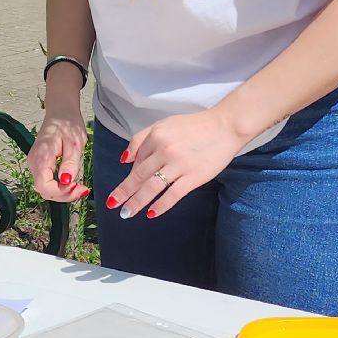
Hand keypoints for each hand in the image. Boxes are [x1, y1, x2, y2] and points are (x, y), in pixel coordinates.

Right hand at [25, 97, 90, 202]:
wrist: (61, 111)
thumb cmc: (67, 123)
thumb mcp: (74, 144)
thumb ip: (69, 164)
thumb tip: (66, 181)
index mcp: (40, 157)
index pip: (44, 186)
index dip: (60, 192)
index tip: (76, 186)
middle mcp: (34, 162)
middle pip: (45, 190)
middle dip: (64, 195)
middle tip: (82, 190)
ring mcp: (36, 164)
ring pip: (46, 188)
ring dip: (63, 192)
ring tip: (80, 187)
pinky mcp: (40, 165)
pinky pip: (48, 182)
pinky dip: (60, 187)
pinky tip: (72, 183)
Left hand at [107, 108, 243, 218]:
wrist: (224, 127)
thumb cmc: (194, 126)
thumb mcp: (164, 124)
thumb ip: (142, 139)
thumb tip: (124, 159)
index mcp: (156, 136)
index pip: (137, 160)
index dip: (129, 176)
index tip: (121, 190)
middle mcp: (165, 150)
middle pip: (139, 175)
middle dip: (124, 192)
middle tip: (112, 204)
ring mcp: (179, 165)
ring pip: (152, 187)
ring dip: (137, 202)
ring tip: (126, 213)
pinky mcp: (194, 177)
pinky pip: (173, 194)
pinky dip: (161, 205)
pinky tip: (151, 213)